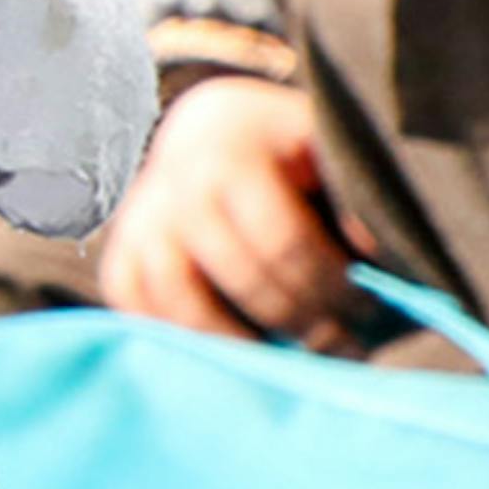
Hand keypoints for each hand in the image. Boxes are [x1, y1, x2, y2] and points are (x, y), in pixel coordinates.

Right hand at [99, 73, 353, 342]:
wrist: (211, 129)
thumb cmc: (285, 146)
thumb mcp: (324, 145)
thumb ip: (350, 192)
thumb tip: (369, 255)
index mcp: (231, 148)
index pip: (282, 238)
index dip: (330, 283)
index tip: (367, 306)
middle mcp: (174, 181)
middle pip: (240, 275)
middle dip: (300, 319)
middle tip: (342, 343)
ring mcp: (139, 218)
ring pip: (178, 300)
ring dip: (237, 342)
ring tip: (283, 360)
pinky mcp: (119, 251)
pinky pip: (136, 306)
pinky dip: (178, 335)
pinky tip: (228, 350)